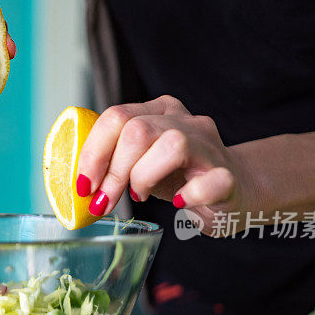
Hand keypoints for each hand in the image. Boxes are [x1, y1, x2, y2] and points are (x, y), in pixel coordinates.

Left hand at [76, 95, 254, 235]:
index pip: (116, 117)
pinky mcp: (228, 179)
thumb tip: (76, 183)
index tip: (84, 185)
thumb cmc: (180, 177)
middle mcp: (184, 122)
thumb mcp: (142, 160)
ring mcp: (209, 148)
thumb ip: (114, 159)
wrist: (238, 189)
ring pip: (171, 145)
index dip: (92, 153)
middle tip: (104, 200)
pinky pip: (209, 182)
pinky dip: (189, 195)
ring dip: (143, 177)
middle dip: (112, 172)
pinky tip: (178, 202)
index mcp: (159, 112)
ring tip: (140, 195)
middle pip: (137, 131)